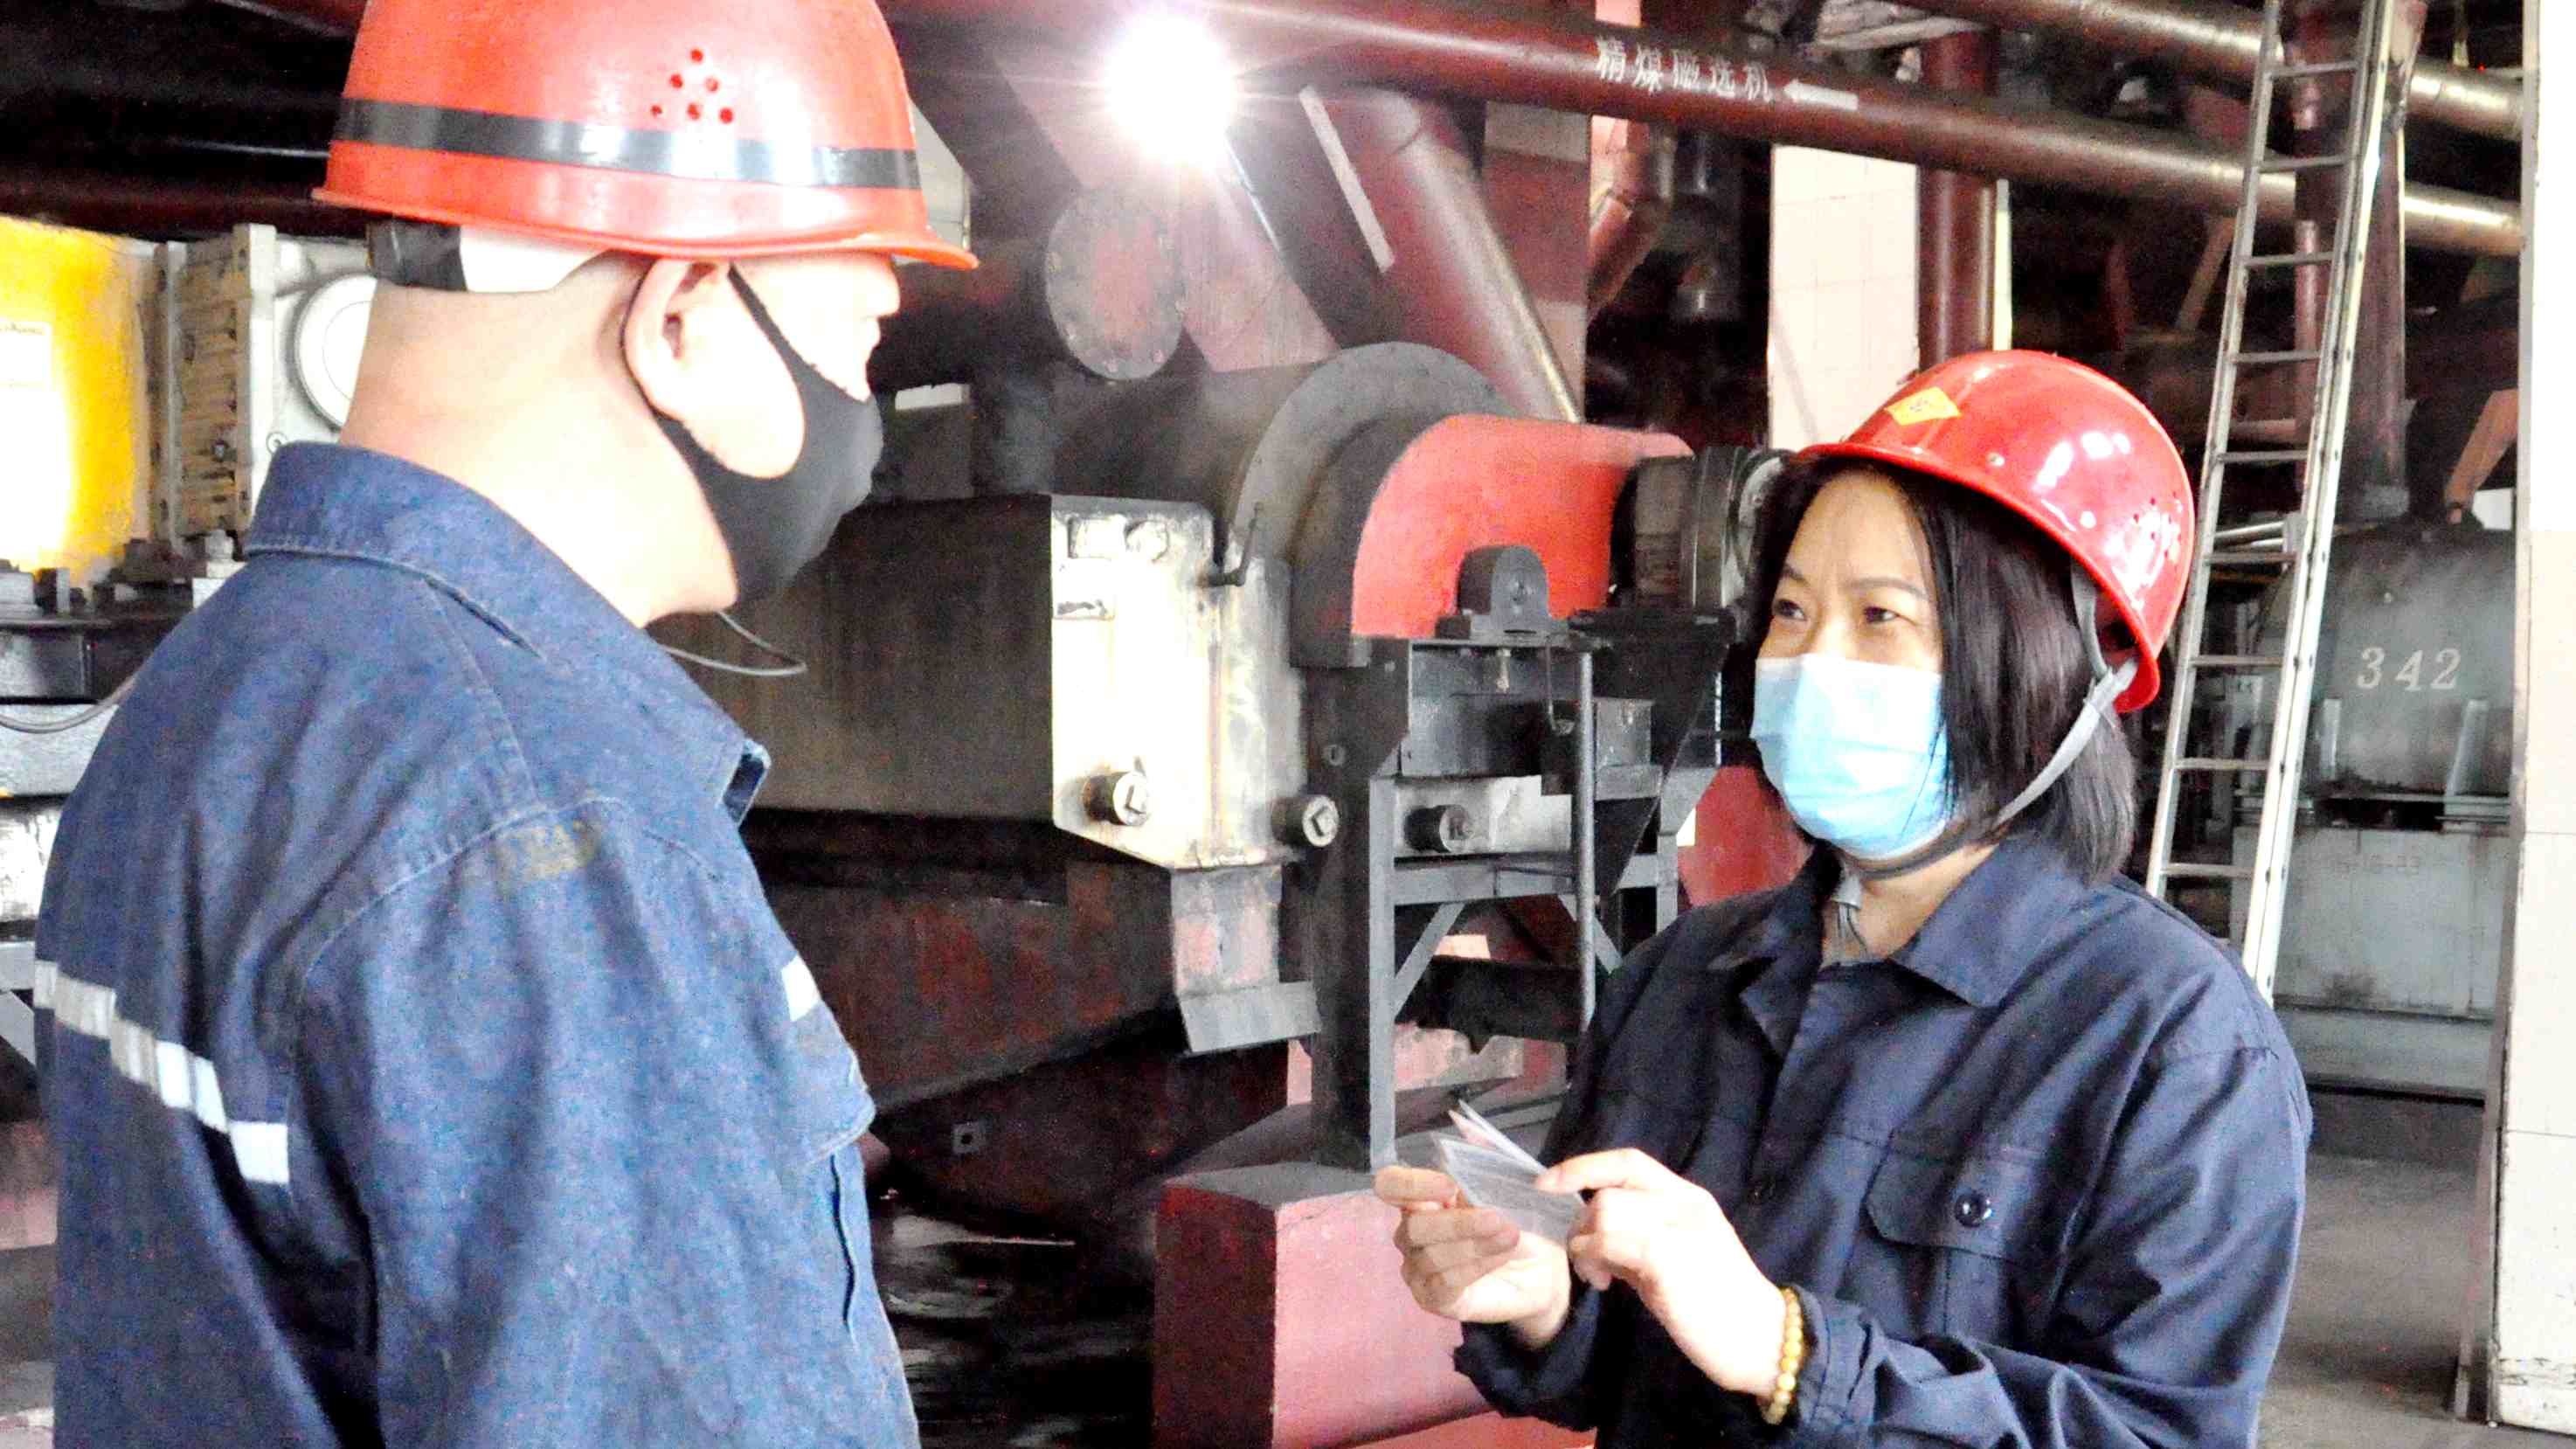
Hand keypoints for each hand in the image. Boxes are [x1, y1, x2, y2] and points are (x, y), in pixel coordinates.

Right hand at [1376, 1166, 1573, 1348]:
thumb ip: (1483, 1155)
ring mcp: (1418, 1269)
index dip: (1411, 1184)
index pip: (1390, 1185)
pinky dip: (1475, 1267)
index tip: (1449, 1186)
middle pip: (1413, 1227)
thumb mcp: (1507, 1185)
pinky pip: (1444, 1283)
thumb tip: (1463, 1123)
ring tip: (1511, 1235)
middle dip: (1457, 1223)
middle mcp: (1411, 1233)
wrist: (1544, 1271)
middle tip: (1499, 1219)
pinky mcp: (1434, 1299)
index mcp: (1421, 1198)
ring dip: (1474, 1244)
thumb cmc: (1518, 1222)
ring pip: (1431, 1257)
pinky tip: (1501, 1256)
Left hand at [1539, 1149, 1786, 1397]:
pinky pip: (1609, 1243)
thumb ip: (1639, 1239)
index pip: (1628, 1161)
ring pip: (1603, 1213)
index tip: (1547, 1183)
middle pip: (1608, 1192)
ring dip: (1585, 1246)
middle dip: (1582, 1225)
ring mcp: (1676, 1229)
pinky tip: (1606, 1284)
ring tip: (1598, 1276)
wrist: (1762, 1340)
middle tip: (1589, 1263)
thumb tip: (1595, 1237)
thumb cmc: (1719, 1305)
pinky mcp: (1666, 1259)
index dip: (1583, 1165)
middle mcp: (1683, 1204)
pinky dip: (1594, 1260)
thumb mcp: (1677, 1258)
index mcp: (1688, 1198)